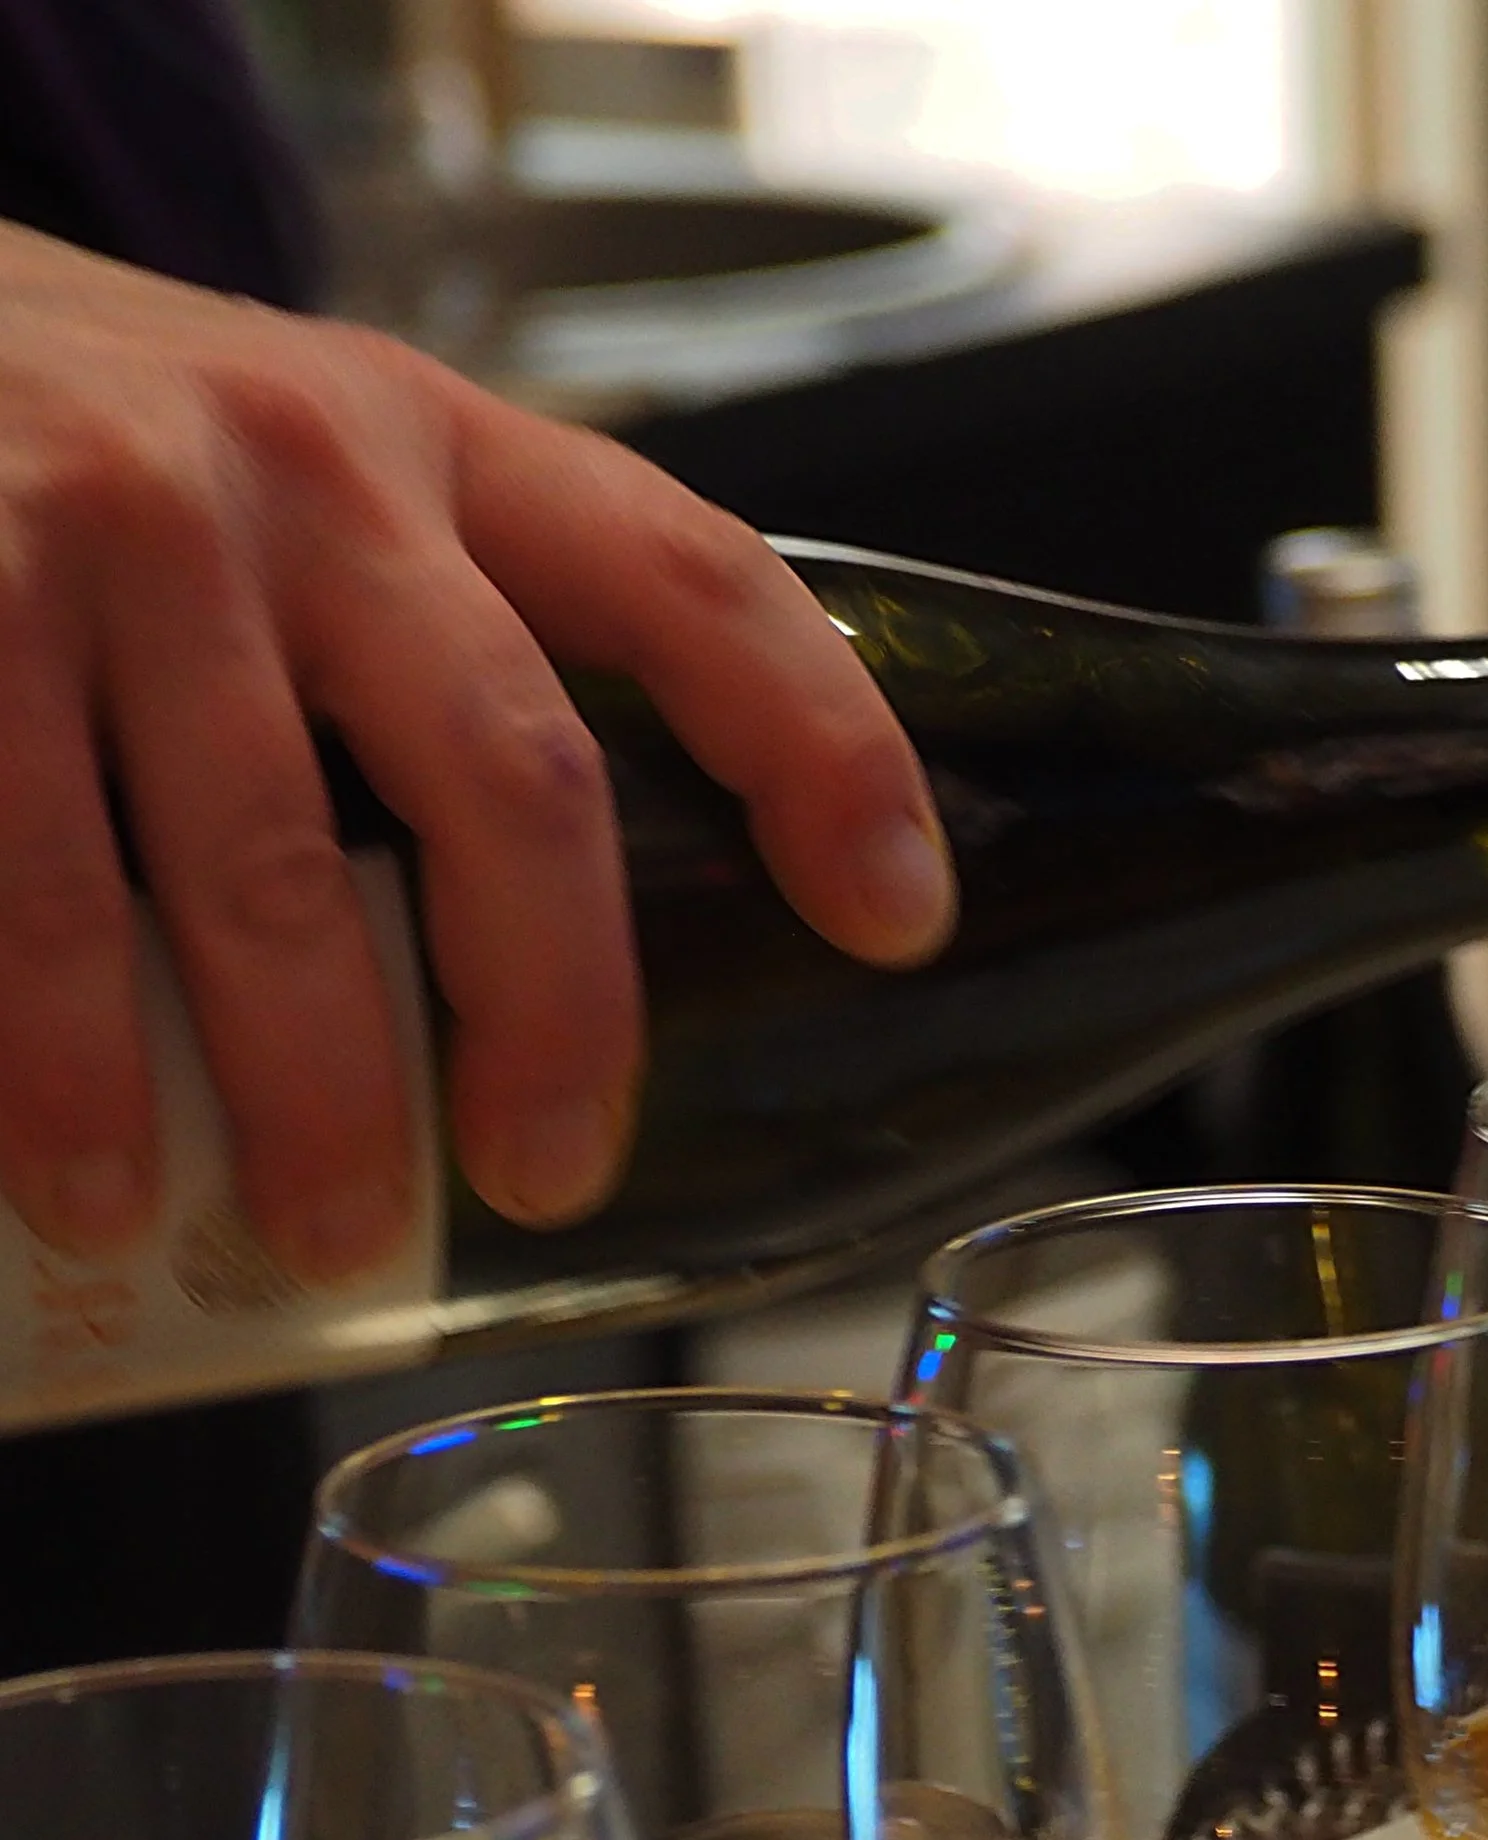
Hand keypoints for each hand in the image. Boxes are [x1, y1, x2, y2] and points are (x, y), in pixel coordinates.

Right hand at [0, 219, 954, 1281]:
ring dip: (301, 1092)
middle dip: (551, 1016)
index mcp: (436, 450)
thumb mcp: (298, 482)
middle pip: (513, 778)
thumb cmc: (92, 455)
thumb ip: (428, 646)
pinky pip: (27, 879)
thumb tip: (534, 970)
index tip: (899, 920)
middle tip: (542, 1178)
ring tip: (313, 1238)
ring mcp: (120, 527)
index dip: (825, 751)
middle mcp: (303, 468)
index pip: (694, 585)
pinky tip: (81, 1178)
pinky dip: (53, 1060)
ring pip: (266, 872)